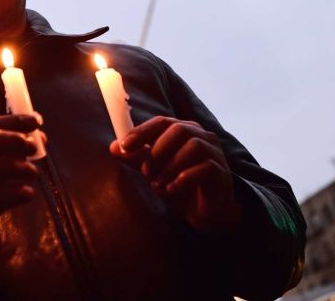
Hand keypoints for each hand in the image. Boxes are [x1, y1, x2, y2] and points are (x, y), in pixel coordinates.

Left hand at [110, 116, 240, 232]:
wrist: (205, 213)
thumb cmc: (179, 186)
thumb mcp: (153, 172)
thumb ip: (136, 159)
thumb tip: (113, 147)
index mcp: (185, 130)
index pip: (162, 122)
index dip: (142, 131)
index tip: (124, 146)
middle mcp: (202, 137)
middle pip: (179, 130)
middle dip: (157, 151)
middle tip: (145, 172)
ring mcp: (215, 153)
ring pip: (193, 146)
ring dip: (170, 166)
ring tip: (157, 184)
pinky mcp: (221, 173)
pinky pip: (205, 167)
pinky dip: (184, 178)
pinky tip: (171, 190)